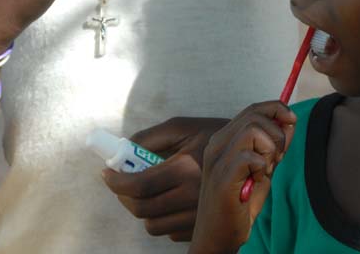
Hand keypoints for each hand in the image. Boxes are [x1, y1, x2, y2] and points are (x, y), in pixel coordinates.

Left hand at [102, 117, 229, 241]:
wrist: (251, 151)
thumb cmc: (212, 134)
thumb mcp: (183, 127)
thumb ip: (150, 137)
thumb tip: (122, 150)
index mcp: (186, 167)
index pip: (138, 186)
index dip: (116, 183)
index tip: (107, 175)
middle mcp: (194, 194)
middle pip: (142, 209)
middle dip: (124, 197)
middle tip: (122, 183)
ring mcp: (201, 213)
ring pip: (153, 225)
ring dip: (143, 210)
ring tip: (148, 192)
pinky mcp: (205, 225)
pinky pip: (170, 232)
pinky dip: (164, 218)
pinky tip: (170, 200)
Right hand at [189, 102, 295, 253]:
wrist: (220, 236)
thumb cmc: (242, 202)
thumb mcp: (264, 168)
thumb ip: (276, 146)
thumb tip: (290, 121)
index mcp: (224, 140)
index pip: (253, 109)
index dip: (277, 109)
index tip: (292, 121)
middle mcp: (216, 145)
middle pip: (255, 115)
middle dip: (277, 134)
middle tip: (277, 159)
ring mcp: (217, 161)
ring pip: (254, 131)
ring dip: (270, 150)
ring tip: (265, 171)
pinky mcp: (222, 178)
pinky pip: (251, 157)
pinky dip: (262, 168)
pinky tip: (255, 182)